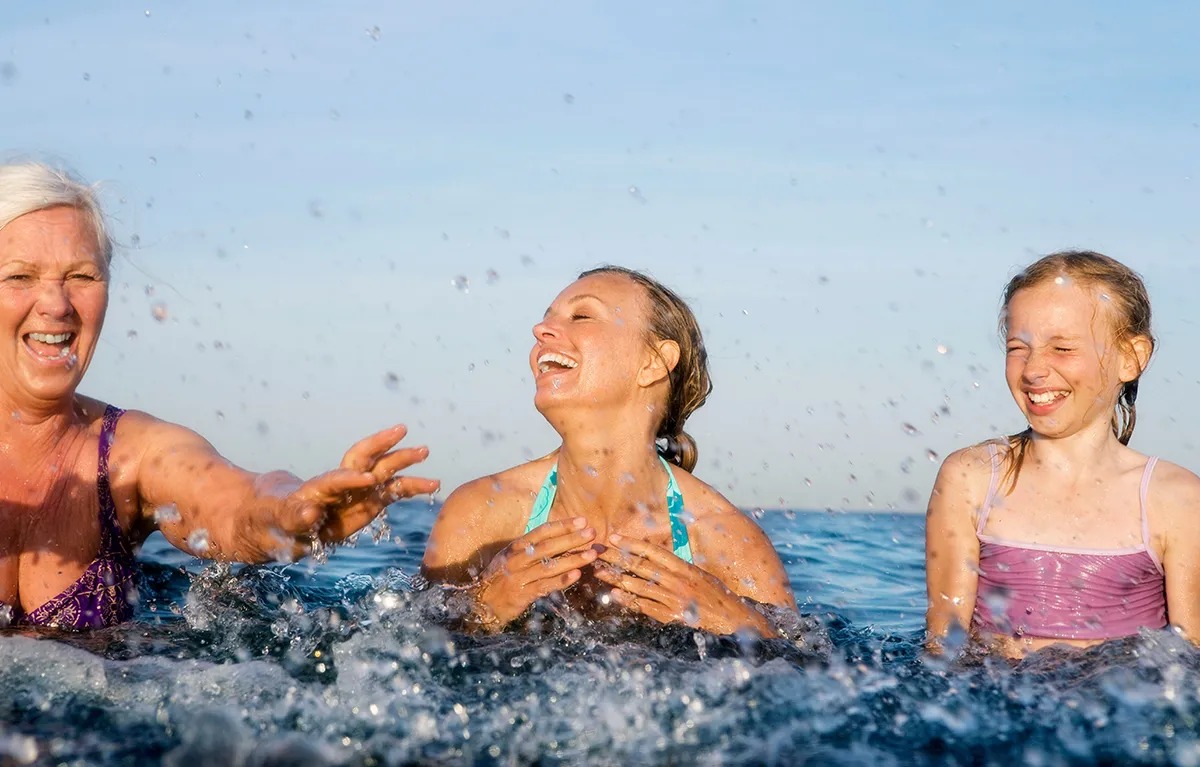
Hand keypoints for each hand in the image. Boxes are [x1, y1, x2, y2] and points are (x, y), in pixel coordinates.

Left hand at [262, 424, 439, 560]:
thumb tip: (311, 513)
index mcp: (317, 489)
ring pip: (382, 471)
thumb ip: (293, 517)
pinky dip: (411, 487)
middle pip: (362, 459)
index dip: (350, 480)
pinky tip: (432, 485)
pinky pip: (392, 492)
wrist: (277, 519)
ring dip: (402, 461)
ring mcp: (356, 492)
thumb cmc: (273, 518)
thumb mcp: (277, 520)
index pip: (335, 479)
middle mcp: (340, 485)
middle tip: (402, 432)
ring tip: (425, 451)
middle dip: (381, 446)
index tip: (368, 481)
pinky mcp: (368, 503)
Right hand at [469, 518, 597, 629]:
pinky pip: (545, 586)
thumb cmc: (500, 578)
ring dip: (573, 559)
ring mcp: (519, 577)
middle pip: (548, 546)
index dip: (562, 526)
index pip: (541, 532)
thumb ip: (530, 549)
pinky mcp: (522, 594)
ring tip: (592, 554)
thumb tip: (558, 539)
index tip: (582, 521)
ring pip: (550, 566)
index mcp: (516, 547)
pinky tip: (576, 575)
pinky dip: (561, 580)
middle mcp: (517, 559)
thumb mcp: (510, 558)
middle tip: (592, 533)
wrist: (481, 604)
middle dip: (571, 538)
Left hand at [594, 533, 773, 636]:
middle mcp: (678, 581)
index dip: (632, 544)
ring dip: (617, 579)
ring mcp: (674, 599)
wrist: (737, 621)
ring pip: (639, 586)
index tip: (615, 537)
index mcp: (685, 568)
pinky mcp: (672, 617)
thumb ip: (682, 570)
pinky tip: (614, 597)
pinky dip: (629, 602)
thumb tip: (663, 562)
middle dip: (618, 558)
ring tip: (599, 573)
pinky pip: (646, 608)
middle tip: (598, 552)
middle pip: (642, 567)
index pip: (654, 552)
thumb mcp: (703, 577)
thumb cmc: (721, 599)